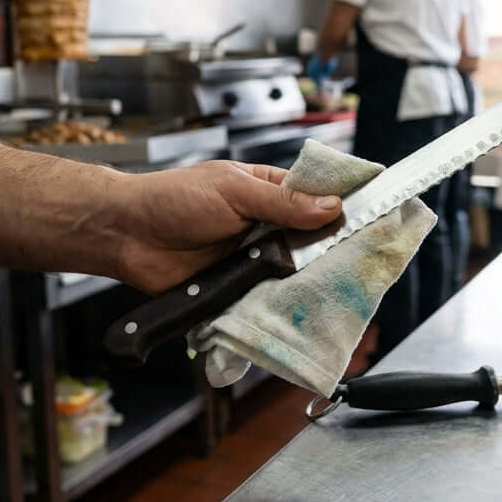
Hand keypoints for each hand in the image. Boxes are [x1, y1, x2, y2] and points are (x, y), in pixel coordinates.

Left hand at [112, 161, 341, 293]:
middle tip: (358, 264)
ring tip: (334, 291)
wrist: (126, 235)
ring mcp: (253, 260)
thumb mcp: (233, 191)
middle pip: (312, 242)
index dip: (343, 209)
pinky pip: (266, 300)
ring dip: (305, 282)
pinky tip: (297, 311)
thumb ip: (283, 202)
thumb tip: (332, 208)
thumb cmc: (173, 199)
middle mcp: (266, 227)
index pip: (317, 199)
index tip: (374, 219)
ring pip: (293, 275)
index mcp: (268, 192)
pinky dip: (278, 305)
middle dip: (330, 253)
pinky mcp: (237, 290)